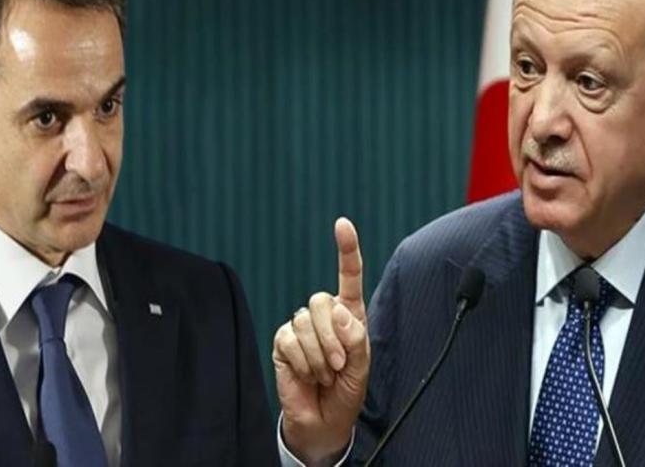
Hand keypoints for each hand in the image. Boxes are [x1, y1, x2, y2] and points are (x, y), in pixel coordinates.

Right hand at [273, 217, 369, 465]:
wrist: (324, 420)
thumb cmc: (347, 391)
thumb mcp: (362, 367)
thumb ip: (356, 338)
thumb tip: (339, 311)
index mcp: (349, 314)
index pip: (348, 275)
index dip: (346, 249)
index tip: (342, 224)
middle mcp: (324, 315)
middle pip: (320, 300)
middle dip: (332, 338)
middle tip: (338, 366)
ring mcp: (300, 327)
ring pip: (305, 323)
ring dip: (318, 356)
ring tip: (324, 375)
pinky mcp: (282, 341)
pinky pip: (290, 340)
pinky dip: (303, 362)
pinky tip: (307, 375)